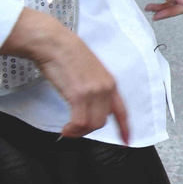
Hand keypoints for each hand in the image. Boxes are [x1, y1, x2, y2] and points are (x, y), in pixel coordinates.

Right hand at [4, 9, 128, 141]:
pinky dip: (72, 130)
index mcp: (111, 83)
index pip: (122, 111)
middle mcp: (106, 88)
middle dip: (88, 130)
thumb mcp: (90, 72)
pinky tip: (65, 129)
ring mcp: (94, 92)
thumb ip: (95, 88)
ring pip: (92, 124)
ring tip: (68, 130)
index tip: (127, 140)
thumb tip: (90, 103)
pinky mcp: (79, 95)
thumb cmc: (67, 54)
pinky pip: (80, 122)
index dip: (125, 128)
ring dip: (79, 131)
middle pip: (104, 122)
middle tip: (75, 130)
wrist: (54, 43)